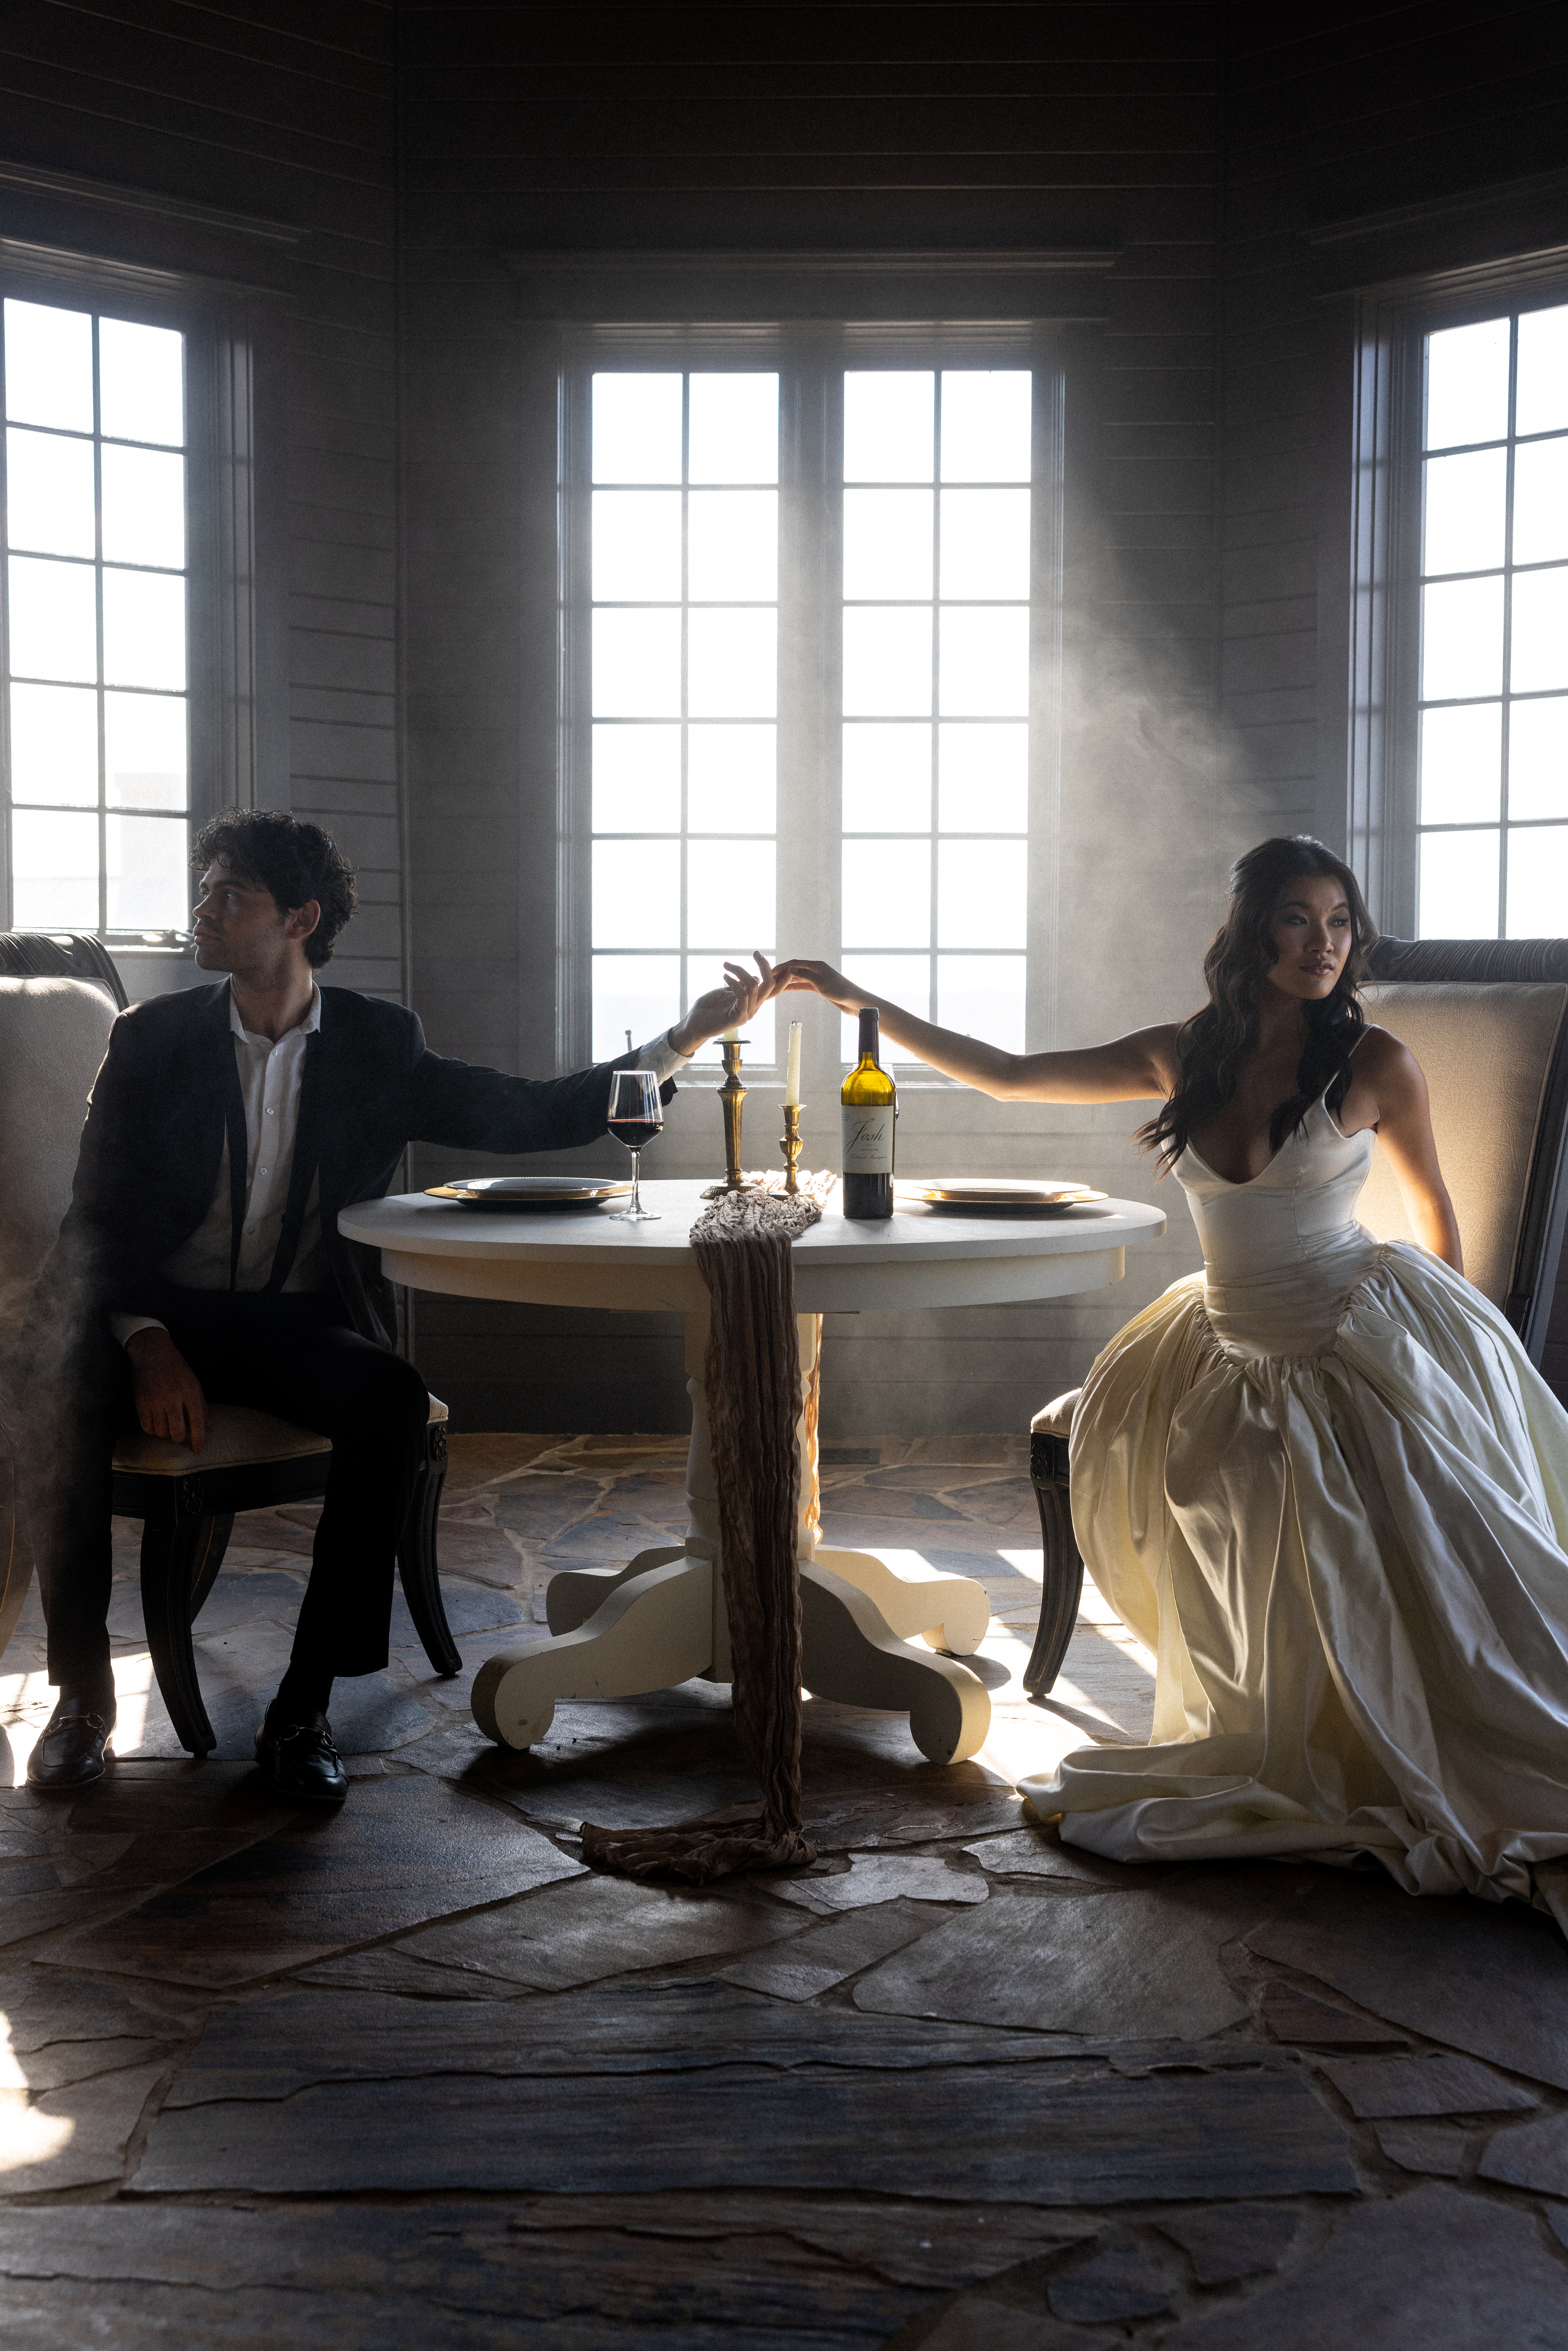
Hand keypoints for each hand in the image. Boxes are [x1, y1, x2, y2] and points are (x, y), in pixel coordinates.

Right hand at [125, 1328, 207, 1453]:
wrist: (151, 1352)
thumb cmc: (176, 1368)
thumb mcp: (194, 1382)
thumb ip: (201, 1405)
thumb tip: (208, 1427)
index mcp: (190, 1391)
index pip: (197, 1421)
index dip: (199, 1439)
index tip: (198, 1451)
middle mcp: (172, 1397)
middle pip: (177, 1432)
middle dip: (179, 1439)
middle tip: (179, 1435)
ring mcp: (154, 1400)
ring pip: (161, 1432)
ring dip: (165, 1434)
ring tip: (167, 1426)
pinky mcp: (140, 1402)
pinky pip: (146, 1427)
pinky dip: (152, 1430)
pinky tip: (156, 1423)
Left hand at [670, 952, 778, 1055]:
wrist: (695, 1024)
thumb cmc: (709, 1007)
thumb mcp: (728, 992)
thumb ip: (742, 986)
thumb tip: (757, 978)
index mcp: (753, 1001)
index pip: (773, 987)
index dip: (777, 972)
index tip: (760, 955)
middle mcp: (753, 1007)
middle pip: (769, 985)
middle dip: (765, 966)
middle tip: (756, 953)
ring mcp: (747, 1013)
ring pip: (754, 986)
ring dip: (740, 971)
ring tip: (726, 966)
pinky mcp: (739, 1018)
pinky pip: (742, 995)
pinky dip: (734, 982)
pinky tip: (724, 976)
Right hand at [772, 959, 868, 1015]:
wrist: (854, 1001)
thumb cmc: (840, 990)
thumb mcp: (821, 982)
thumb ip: (805, 974)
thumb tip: (789, 968)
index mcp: (817, 965)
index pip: (795, 963)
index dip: (782, 967)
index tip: (770, 972)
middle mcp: (816, 969)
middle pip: (795, 969)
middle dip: (782, 974)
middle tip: (768, 980)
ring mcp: (817, 978)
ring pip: (798, 978)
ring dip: (786, 981)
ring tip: (774, 985)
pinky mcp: (819, 987)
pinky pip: (803, 985)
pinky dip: (794, 987)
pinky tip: (785, 990)